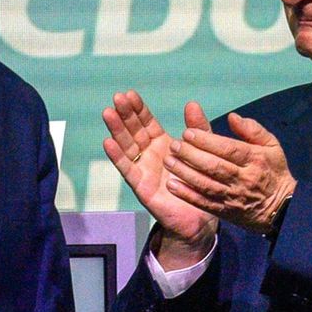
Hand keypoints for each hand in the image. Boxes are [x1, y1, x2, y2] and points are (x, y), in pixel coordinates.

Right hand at [102, 91, 217, 267]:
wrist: (200, 218)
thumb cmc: (201, 185)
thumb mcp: (203, 152)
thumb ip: (198, 130)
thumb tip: (192, 103)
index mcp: (163, 145)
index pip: (146, 123)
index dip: (138, 109)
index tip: (129, 94)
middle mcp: (150, 156)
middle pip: (133, 131)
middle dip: (125, 115)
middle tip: (117, 98)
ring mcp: (143, 170)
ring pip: (127, 147)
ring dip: (116, 130)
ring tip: (108, 113)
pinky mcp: (141, 187)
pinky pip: (127, 170)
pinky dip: (117, 157)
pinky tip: (108, 143)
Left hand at [164, 111, 296, 233]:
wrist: (281, 209)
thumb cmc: (273, 171)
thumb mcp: (271, 146)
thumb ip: (252, 130)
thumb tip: (233, 117)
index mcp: (255, 160)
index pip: (229, 149)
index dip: (207, 141)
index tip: (188, 133)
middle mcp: (243, 178)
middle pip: (214, 166)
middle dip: (191, 155)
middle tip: (174, 145)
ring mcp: (233, 197)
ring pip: (206, 184)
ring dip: (184, 173)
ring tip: (168, 161)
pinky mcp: (225, 211)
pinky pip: (203, 202)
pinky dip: (187, 194)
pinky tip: (172, 185)